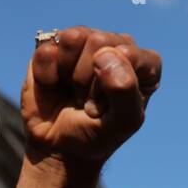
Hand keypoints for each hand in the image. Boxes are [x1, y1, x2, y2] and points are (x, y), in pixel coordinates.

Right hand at [21, 26, 160, 166]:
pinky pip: (47, 51)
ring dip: (69, 74)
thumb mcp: (123, 122)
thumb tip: (103, 55)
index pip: (128, 53)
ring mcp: (82, 43)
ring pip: (73, 38)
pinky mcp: (53, 47)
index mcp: (141, 63)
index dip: (113, 84)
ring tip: (73, 92)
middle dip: (88, 81)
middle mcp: (114, 45)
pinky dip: (47, 76)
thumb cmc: (97, 134)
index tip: (106, 108)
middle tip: (86, 102)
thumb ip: (125, 90)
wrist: (60, 148)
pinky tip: (54, 87)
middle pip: (99, 41)